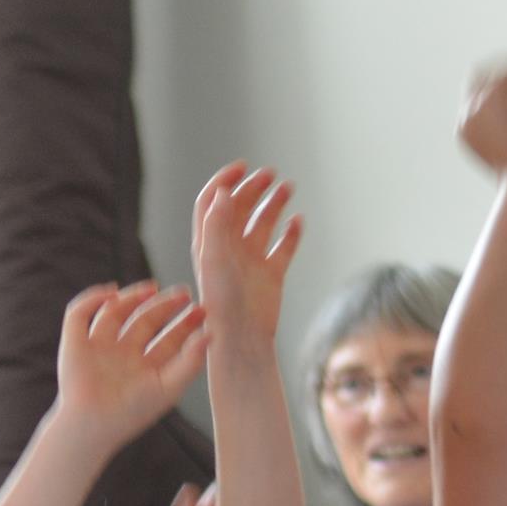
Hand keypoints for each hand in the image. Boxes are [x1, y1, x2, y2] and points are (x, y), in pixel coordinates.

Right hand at [49, 281, 207, 454]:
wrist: (92, 425)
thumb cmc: (131, 414)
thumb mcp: (169, 389)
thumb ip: (191, 363)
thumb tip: (210, 335)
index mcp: (146, 369)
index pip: (168, 340)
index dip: (186, 324)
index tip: (202, 310)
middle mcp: (123, 356)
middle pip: (145, 321)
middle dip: (164, 306)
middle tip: (184, 293)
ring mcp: (98, 347)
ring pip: (115, 311)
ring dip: (132, 296)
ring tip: (151, 288)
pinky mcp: (74, 343)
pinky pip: (79, 314)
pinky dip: (91, 299)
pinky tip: (110, 293)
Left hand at [190, 162, 301, 343]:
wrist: (242, 339)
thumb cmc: (221, 303)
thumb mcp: (214, 259)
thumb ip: (217, 224)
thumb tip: (225, 191)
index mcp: (209, 242)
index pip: (212, 202)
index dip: (224, 181)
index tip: (242, 166)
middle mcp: (229, 249)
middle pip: (239, 207)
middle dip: (253, 187)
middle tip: (270, 174)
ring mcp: (251, 261)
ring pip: (263, 223)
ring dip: (273, 203)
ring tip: (287, 187)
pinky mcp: (271, 275)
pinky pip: (283, 248)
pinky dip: (291, 233)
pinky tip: (297, 221)